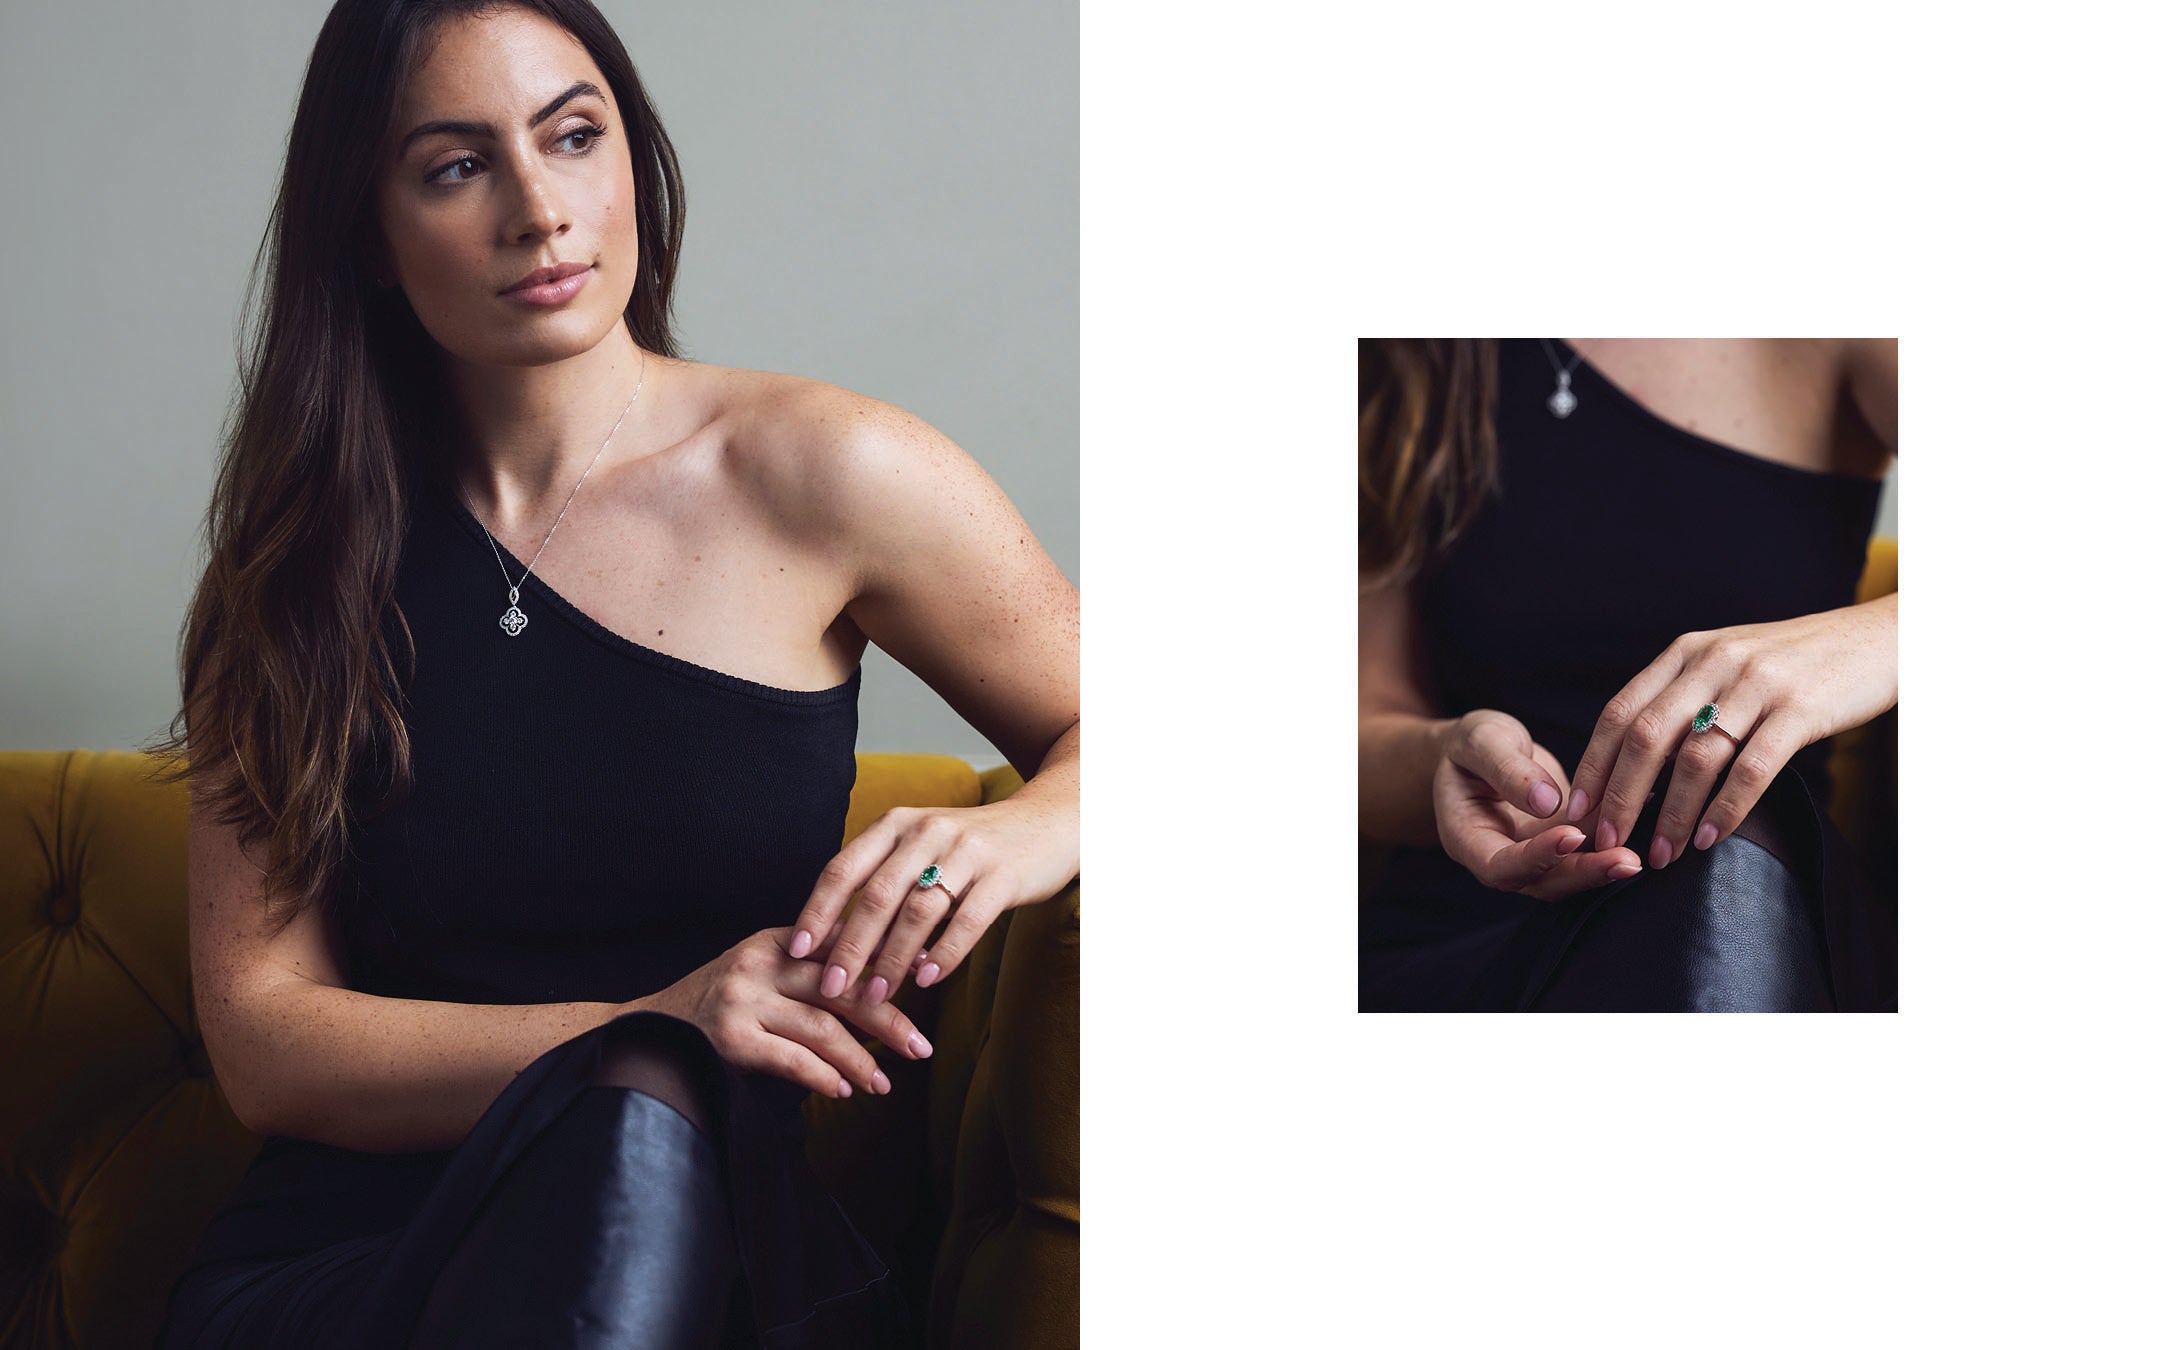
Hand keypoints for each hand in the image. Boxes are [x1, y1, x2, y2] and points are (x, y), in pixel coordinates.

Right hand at [622, 926, 933, 1100]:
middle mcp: (760, 962)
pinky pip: (790, 1058)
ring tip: (884, 1085)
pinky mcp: (729, 1038)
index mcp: (777, 941)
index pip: (845, 946)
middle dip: (889, 1017)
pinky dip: (822, 1076)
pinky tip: (843, 1091)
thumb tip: (880, 988)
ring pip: (822, 1026)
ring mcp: (742, 999)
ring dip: (860, 1058)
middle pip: (842, 986)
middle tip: (921, 1046)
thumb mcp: (761, 975)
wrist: (644, 1032)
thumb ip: (808, 974)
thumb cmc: (715, 1008)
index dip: (890, 961)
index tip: (930, 974)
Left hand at [787, 797, 1078, 1002]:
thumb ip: (885, 880)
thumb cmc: (974, 847)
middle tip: (831, 988)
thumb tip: (840, 941)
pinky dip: (944, 953)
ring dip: (893, 959)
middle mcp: (927, 831)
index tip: (798, 951)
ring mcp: (967, 851)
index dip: (817, 912)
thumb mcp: (923, 846)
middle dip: (850, 947)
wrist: (1048, 822)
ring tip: (876, 996)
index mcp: (897, 823)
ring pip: (918, 911)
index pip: (843, 869)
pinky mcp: (1003, 874)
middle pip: (876, 895)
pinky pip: (967, 920)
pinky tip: (928, 979)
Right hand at [1435, 709, 1644, 899]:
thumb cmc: (1470, 744)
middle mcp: (1503, 858)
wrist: (1482, 750)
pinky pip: (1591, 843)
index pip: (1502, 866)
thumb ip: (1506, 769)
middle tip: (1627, 861)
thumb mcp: (1479, 742)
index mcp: (1468, 840)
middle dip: (1587, 872)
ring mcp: (1536, 855)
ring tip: (1647, 844)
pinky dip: (1616, 829)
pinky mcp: (1564, 842)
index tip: (1571, 835)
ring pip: (1573, 869)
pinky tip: (1649, 807)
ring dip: (1608, 861)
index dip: (1537, 856)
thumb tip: (1547, 801)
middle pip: (1545, 881)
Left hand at [1567, 597, 1897, 868]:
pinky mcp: (1801, 708)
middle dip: (1619, 796)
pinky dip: (1725, 809)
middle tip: (1605, 841)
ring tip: (1660, 855)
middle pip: (1645, 737)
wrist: (1882, 638)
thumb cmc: (1799, 663)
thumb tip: (1635, 765)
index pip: (1619, 712)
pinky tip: (1710, 839)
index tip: (1576, 812)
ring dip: (1671, 813)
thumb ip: (1685, 699)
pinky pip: (1751, 768)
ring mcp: (1757, 683)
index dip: (1593, 765)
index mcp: (1686, 652)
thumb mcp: (1730, 663)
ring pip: (1694, 757)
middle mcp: (1714, 661)